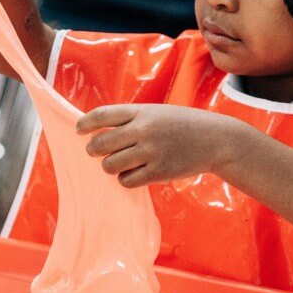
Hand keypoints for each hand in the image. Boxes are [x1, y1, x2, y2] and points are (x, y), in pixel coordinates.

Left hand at [76, 104, 242, 187]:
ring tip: (119, 162)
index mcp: (141, 112)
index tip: (78, 130)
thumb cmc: (181, 125)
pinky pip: (127, 180)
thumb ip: (130, 120)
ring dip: (110, 165)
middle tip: (96, 151)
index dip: (85, 124)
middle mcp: (143, 130)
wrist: (214, 139)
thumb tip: (96, 133)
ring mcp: (151, 152)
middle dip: (93, 149)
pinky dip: (126, 178)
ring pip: (110, 165)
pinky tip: (135, 173)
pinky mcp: (158, 172)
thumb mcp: (156, 113)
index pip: (101, 115)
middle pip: (100, 144)